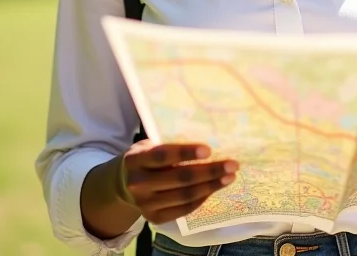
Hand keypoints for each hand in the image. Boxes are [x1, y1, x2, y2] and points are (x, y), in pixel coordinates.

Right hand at [116, 140, 237, 224]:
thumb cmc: (146, 156)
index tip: (209, 150)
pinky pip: (183, 210)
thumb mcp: (150, 144)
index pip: (163, 156)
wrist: (124, 183)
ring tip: (229, 177)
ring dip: (211, 186)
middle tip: (232, 165)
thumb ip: (170, 142)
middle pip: (179, 179)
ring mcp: (145, 204)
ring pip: (184, 196)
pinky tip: (213, 189)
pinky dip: (201, 199)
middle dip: (210, 171)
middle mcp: (138, 184)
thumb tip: (209, 138)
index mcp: (136, 159)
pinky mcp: (153, 218)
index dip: (186, 153)